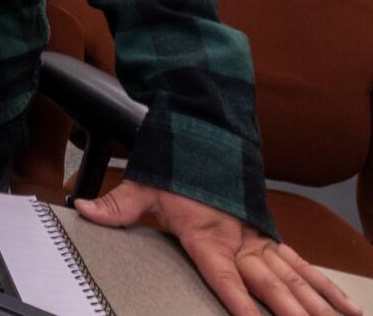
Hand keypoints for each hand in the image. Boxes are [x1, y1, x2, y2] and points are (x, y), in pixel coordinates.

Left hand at [76, 180, 361, 315]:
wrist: (207, 130)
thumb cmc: (177, 162)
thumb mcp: (145, 183)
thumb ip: (117, 204)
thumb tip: (82, 208)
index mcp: (207, 233)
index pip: (223, 273)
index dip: (238, 299)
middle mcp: (239, 240)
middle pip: (269, 284)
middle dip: (292, 312)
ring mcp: (259, 240)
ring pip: (294, 279)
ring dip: (318, 305)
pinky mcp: (269, 237)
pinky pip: (302, 266)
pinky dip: (325, 289)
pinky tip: (346, 309)